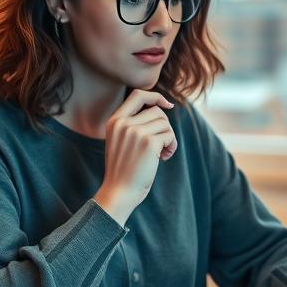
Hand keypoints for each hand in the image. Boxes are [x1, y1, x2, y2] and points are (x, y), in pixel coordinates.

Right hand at [93, 89, 177, 224]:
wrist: (119, 192)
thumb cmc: (124, 170)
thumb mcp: (121, 141)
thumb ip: (133, 124)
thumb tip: (162, 109)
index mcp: (114, 121)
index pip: (138, 95)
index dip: (156, 97)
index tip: (167, 105)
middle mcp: (123, 123)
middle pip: (157, 111)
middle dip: (165, 127)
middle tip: (162, 144)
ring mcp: (135, 132)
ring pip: (165, 123)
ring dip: (169, 138)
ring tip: (163, 152)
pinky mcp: (148, 142)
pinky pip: (169, 136)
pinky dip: (172, 146)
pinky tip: (164, 157)